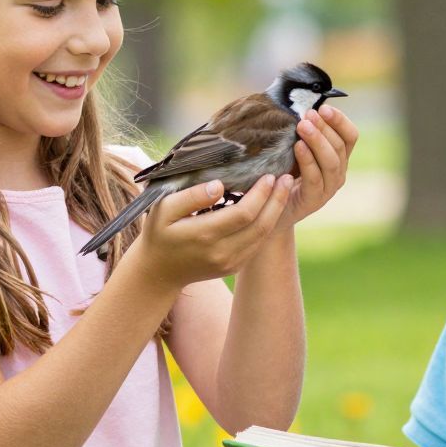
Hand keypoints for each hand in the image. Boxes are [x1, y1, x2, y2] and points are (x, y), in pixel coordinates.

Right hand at [125, 174, 292, 292]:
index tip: (268, 175)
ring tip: (284, 188)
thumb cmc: (158, 233)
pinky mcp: (235, 266)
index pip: (243, 213)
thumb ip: (191, 196)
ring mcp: (230, 262)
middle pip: (261, 225)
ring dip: (277, 211)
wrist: (159, 272)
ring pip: (263, 235)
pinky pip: (258, 243)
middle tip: (287, 177)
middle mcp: (222, 252)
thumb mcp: (163, 209)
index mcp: (204, 235)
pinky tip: (271, 206)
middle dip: (277, 200)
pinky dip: (268, 223)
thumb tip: (219, 184)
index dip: (260, 194)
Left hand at [284, 106, 356, 225]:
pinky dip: (308, 161)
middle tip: (308, 114)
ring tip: (303, 126)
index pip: (350, 136)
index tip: (324, 107)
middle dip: (325, 127)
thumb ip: (302, 133)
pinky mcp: (314, 200)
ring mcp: (328, 188)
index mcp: (339, 158)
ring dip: (318, 141)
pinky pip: (315, 178)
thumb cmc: (283, 174)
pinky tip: (298, 147)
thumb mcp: (294, 150)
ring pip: (331, 161)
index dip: (340, 121)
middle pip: (340, 146)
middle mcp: (338, 173)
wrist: (270, 210)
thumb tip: (300, 105)